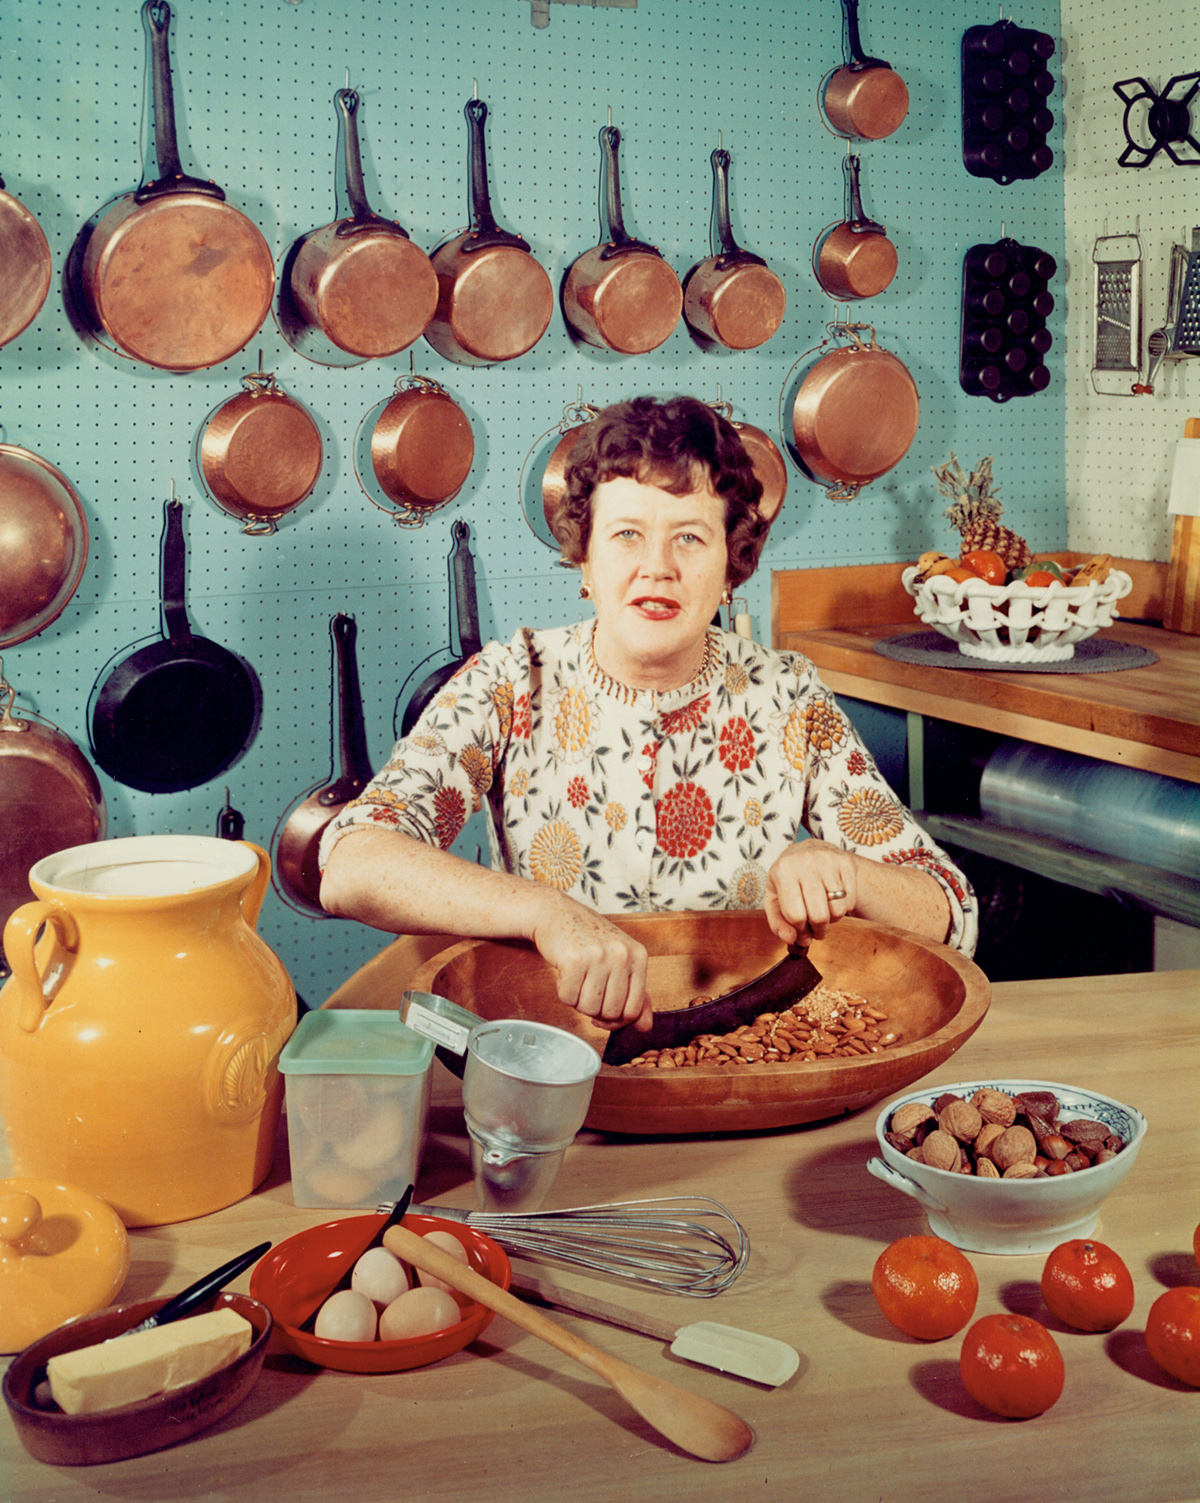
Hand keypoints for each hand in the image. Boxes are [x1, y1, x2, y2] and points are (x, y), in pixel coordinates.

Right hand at [531, 900, 652, 1030]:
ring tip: (577, 978)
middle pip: (610, 1012)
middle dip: (594, 1009)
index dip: (616, 1020)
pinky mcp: (574, 960)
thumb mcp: (619, 959)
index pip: (634, 1009)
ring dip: (577, 1000)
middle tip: (587, 988)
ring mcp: (599, 956)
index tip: (604, 1011)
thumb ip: (636, 993)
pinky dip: (563, 991)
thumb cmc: (588, 937)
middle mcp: (622, 955)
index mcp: (639, 956)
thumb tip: (645, 1027)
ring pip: (588, 1008)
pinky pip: (567, 998)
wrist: (556, 913)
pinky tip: (565, 973)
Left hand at [764, 840, 857, 946]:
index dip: (799, 930)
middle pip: (819, 916)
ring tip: (823, 911)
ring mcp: (828, 860)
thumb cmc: (789, 878)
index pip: (795, 915)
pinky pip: (850, 901)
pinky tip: (833, 900)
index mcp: (783, 871)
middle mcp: (806, 862)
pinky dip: (843, 908)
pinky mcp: (847, 863)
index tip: (801, 931)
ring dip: (832, 919)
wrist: (810, 850)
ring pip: (838, 910)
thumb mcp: (774, 898)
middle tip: (816, 930)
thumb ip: (777, 923)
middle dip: (818, 930)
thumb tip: (790, 939)